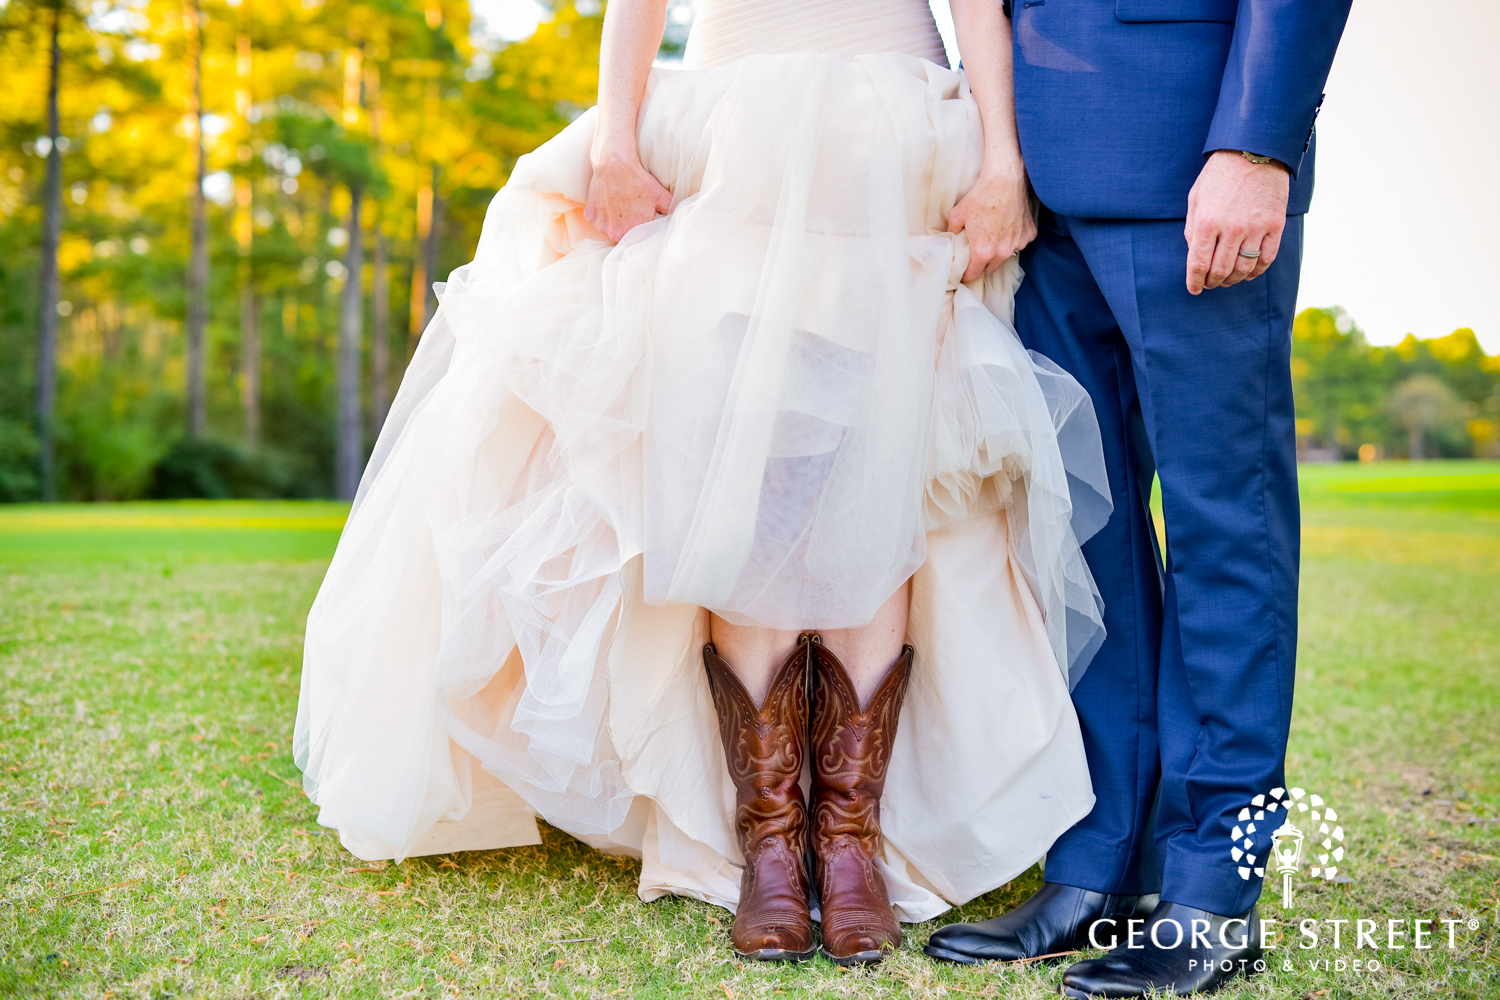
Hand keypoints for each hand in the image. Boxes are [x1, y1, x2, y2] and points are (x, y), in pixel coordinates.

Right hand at [584, 143, 672, 243]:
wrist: (614, 164)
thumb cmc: (639, 181)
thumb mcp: (661, 197)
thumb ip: (670, 212)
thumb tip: (676, 218)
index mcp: (631, 234)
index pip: (636, 241)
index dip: (639, 232)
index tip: (641, 222)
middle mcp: (613, 234)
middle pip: (621, 236)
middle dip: (626, 228)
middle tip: (631, 213)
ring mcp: (600, 225)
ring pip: (608, 228)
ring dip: (613, 221)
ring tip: (619, 205)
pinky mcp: (590, 215)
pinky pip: (597, 218)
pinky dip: (601, 212)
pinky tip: (608, 201)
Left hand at [948, 162, 1035, 283]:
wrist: (1005, 180)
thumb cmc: (980, 197)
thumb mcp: (957, 215)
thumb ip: (953, 233)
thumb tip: (950, 242)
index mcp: (983, 251)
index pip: (974, 275)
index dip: (966, 275)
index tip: (964, 273)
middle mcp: (1003, 252)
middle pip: (991, 268)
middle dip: (983, 264)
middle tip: (977, 254)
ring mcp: (1019, 243)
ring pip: (1007, 255)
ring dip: (1000, 251)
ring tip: (994, 235)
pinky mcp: (1030, 233)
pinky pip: (1020, 242)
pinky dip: (1014, 237)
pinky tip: (1008, 225)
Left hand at [1184, 150, 1289, 293]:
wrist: (1254, 150)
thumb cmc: (1220, 174)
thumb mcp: (1196, 199)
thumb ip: (1192, 228)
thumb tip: (1194, 255)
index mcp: (1206, 222)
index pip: (1198, 264)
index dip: (1195, 282)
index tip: (1194, 289)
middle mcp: (1231, 228)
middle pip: (1221, 271)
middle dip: (1213, 282)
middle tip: (1210, 284)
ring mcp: (1256, 227)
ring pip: (1244, 268)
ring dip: (1233, 280)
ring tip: (1227, 280)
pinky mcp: (1275, 224)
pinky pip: (1267, 258)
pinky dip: (1256, 271)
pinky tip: (1248, 272)